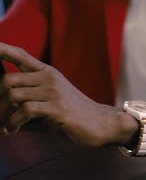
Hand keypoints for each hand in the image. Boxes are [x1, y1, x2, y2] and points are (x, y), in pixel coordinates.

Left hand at [0, 43, 137, 146]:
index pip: (21, 55)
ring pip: (14, 95)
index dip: (2, 49)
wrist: (102, 123)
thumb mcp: (51, 100)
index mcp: (48, 73)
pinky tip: (13, 130)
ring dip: (4, 115)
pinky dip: (14, 123)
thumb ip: (28, 99)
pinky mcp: (57, 107)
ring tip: (6, 126)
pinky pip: (25, 110)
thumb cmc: (73, 115)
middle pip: (9, 80)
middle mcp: (50, 78)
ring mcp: (54, 91)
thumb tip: (1, 106)